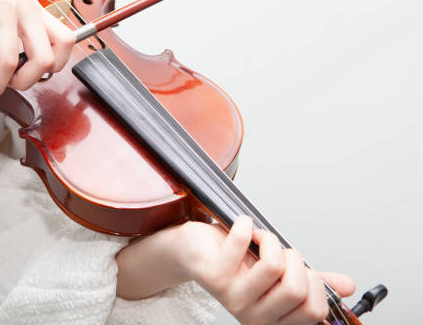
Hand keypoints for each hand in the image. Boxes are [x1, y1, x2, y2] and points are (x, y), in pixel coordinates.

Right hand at [0, 0, 73, 102]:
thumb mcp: (1, 7)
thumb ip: (1, 39)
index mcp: (34, 9)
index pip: (65, 42)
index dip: (55, 66)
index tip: (37, 74)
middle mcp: (22, 10)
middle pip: (43, 59)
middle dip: (28, 83)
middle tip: (11, 87)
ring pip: (8, 62)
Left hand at [174, 217, 355, 324]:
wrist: (193, 251)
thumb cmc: (235, 260)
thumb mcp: (279, 271)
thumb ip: (312, 279)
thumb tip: (347, 286)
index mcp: (273, 318)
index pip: (313, 312)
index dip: (316, 283)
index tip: (303, 267)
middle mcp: (253, 315)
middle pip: (296, 290)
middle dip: (295, 259)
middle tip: (280, 249)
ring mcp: (232, 298)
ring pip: (273, 268)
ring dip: (272, 241)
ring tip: (261, 237)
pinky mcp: (214, 277)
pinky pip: (243, 244)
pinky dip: (247, 225)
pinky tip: (243, 225)